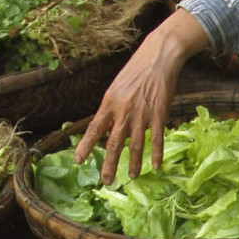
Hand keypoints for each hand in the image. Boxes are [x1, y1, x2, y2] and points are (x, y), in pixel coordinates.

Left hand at [74, 9, 209, 182]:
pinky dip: (156, 154)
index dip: (86, 146)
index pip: (94, 128)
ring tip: (132, 177)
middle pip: (113, 143)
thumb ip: (112, 108)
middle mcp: (123, 110)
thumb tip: (107, 127)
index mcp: (109, 102)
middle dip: (110, 164)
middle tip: (106, 181)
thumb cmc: (136, 70)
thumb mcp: (117, 87)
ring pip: (135, 145)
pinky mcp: (158, 114)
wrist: (157, 57)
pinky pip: (156, 139)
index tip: (79, 160)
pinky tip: (155, 166)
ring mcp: (141, 114)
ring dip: (133, 163)